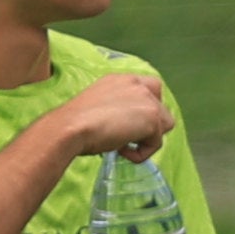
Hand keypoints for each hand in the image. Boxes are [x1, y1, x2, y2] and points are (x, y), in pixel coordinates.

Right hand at [47, 69, 179, 161]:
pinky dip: (141, 153)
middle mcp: (137, 84)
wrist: (70, 127)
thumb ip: (118, 107)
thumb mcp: (99, 106)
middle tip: (127, 136)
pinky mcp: (152, 118)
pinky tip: (121, 151)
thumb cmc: (75, 122)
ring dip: (147, 139)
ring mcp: (147, 100)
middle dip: (149, 125)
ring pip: (165, 125)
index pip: (151, 87)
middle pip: (161, 107)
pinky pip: (157, 143)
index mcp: (121, 79)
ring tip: (123, 145)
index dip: (146, 107)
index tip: (132, 122)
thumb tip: (129, 125)